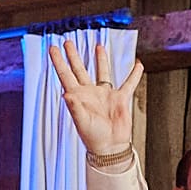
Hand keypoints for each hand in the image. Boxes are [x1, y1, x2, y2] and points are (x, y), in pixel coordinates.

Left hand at [54, 39, 141, 165]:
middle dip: (73, 56)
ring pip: (102, 72)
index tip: (53, 49)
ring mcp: (105, 94)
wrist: (110, 146)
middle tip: (67, 42)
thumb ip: (75, 108)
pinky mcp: (120, 98)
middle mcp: (89, 93)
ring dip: (100, 59)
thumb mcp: (81, 122)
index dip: (59, 62)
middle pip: (79, 69)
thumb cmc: (93, 137)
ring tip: (98, 47)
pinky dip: (134, 74)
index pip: (66, 75)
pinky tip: (138, 65)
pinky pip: (128, 83)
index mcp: (77, 97)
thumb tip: (66, 94)